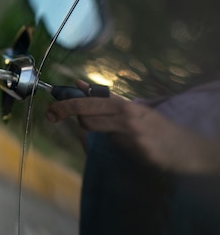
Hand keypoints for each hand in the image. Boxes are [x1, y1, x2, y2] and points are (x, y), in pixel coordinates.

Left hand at [47, 81, 219, 173]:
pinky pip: (110, 150)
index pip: (89, 101)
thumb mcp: (132, 109)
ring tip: (108, 133)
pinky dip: (110, 148)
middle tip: (52, 116)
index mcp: (124, 105)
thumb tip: (79, 84)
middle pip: (86, 115)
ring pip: (95, 131)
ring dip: (91, 132)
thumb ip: (104, 98)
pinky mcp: (138, 152)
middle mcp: (127, 117)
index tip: (51, 109)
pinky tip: (127, 148)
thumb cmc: (155, 127)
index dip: (67, 104)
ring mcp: (132, 135)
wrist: (186, 148)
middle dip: (67, 114)